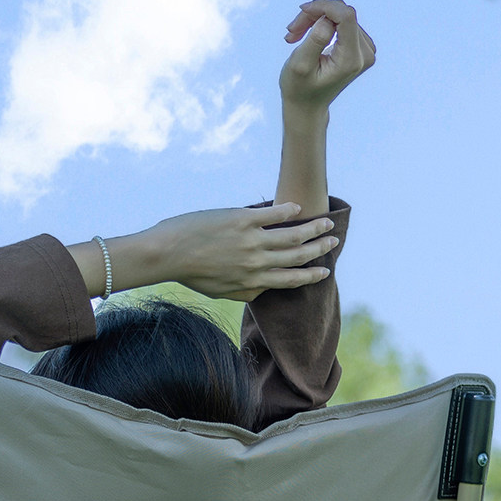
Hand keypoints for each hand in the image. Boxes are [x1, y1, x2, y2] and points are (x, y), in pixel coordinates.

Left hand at [152, 203, 339, 304]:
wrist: (167, 254)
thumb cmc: (191, 274)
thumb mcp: (220, 291)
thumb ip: (245, 292)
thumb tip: (262, 292)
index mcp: (252, 281)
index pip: (290, 279)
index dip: (310, 275)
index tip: (325, 271)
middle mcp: (256, 262)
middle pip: (297, 256)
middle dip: (319, 249)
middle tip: (334, 241)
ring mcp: (250, 241)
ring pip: (292, 235)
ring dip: (313, 229)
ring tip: (326, 223)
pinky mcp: (241, 220)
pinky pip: (272, 215)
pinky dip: (288, 211)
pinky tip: (297, 208)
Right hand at [280, 0, 375, 111]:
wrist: (308, 105)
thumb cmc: (299, 88)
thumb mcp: (300, 65)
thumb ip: (315, 40)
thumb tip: (327, 19)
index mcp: (351, 60)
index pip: (346, 16)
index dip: (324, 6)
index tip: (302, 10)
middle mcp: (365, 54)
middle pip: (342, 14)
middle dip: (314, 15)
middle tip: (290, 31)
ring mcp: (366, 50)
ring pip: (341, 14)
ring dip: (315, 19)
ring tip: (294, 35)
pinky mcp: (361, 45)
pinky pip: (343, 20)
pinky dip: (323, 23)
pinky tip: (307, 35)